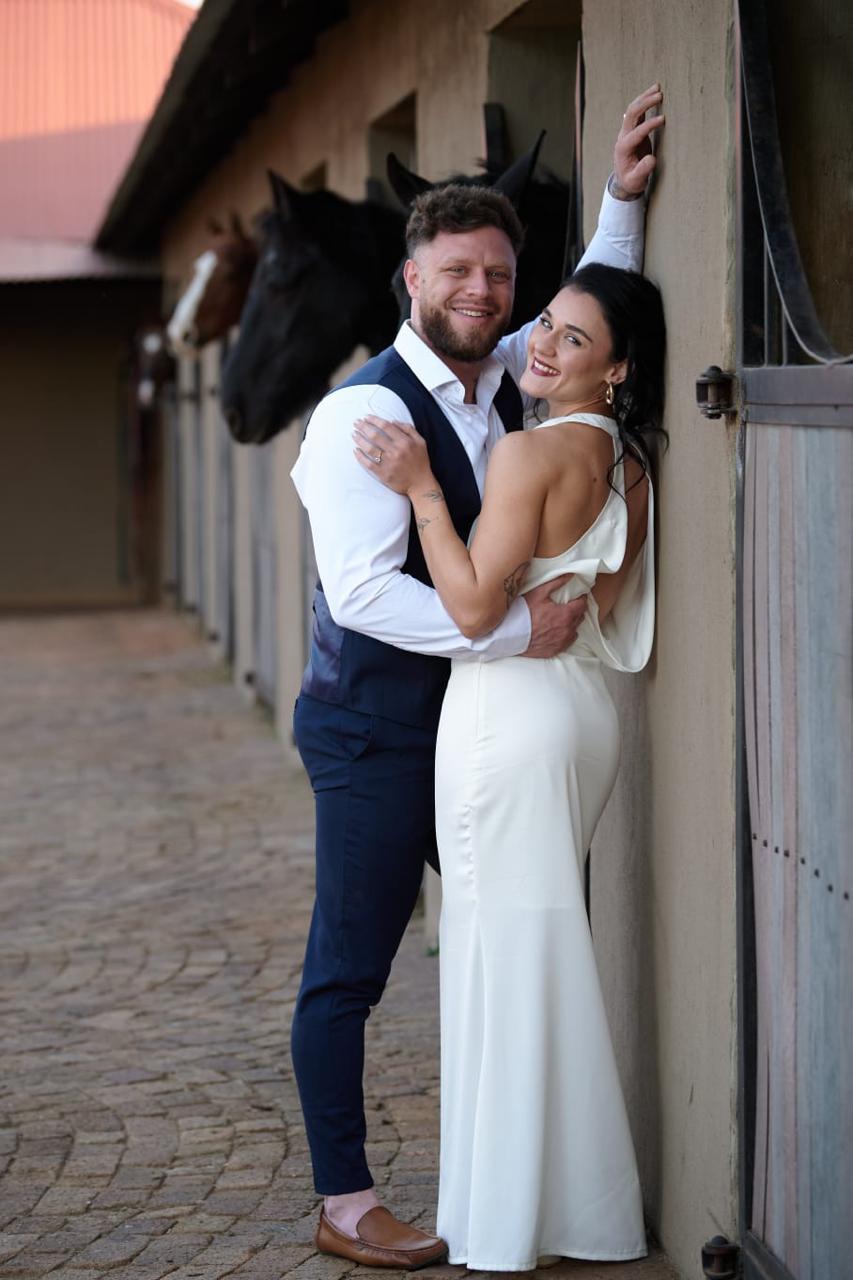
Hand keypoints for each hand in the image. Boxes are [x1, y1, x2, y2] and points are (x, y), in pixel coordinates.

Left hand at [353, 416, 434, 495]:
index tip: (366, 417)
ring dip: (359, 440)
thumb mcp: (420, 442)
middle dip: (363, 427)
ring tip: (354, 434)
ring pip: (370, 448)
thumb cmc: (420, 462)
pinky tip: (356, 451)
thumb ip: (408, 429)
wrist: (421, 484)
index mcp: (405, 442)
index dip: (374, 420)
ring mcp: (389, 463)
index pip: (386, 426)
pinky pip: (368, 464)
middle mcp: (396, 451)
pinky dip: (360, 457)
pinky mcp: (384, 474)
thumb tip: (392, 421)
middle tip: (356, 423)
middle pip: (375, 435)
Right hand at [522, 574, 587, 658]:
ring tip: (564, 618)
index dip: (581, 599)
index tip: (579, 596)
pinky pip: (568, 642)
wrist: (510, 635)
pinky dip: (566, 635)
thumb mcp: (539, 593)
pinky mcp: (555, 650)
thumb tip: (570, 575)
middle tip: (570, 605)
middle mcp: (567, 629)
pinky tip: (559, 631)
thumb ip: (556, 582)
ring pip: (575, 630)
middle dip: (577, 610)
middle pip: (580, 617)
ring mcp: (562, 641)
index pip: (582, 605)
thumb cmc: (523, 614)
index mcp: (566, 614)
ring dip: (572, 623)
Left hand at [611, 84, 664, 199]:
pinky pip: (637, 112)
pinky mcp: (632, 129)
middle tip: (660, 95)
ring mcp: (626, 131)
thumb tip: (651, 160)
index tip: (663, 119)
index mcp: (623, 148)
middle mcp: (623, 136)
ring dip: (644, 98)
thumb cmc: (631, 181)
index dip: (649, 125)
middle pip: (631, 114)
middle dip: (645, 103)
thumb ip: (642, 171)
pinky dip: (644, 101)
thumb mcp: (636, 181)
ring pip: (633, 109)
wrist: (623, 180)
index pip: (636, 132)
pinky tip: (654, 93)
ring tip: (658, 87)